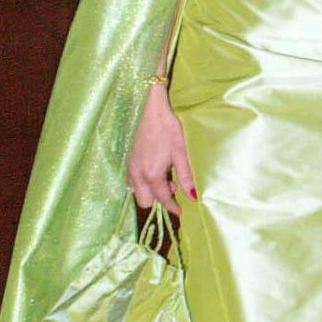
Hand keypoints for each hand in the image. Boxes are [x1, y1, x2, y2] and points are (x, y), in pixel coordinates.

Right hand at [126, 83, 195, 215]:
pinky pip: (134, 181)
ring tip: (165, 175)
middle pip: (144, 200)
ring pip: (137, 191)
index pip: (161, 198)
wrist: (150, 110)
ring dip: (151, 190)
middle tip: (172, 184)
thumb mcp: (180, 153)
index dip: (172, 207)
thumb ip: (185, 176)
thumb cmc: (168, 129)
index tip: (181, 211)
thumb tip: (192, 196)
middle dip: (158, 199)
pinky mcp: (128, 161)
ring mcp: (130, 167)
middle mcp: (137, 174)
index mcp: (151, 173)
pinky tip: (155, 169)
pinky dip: (144, 182)